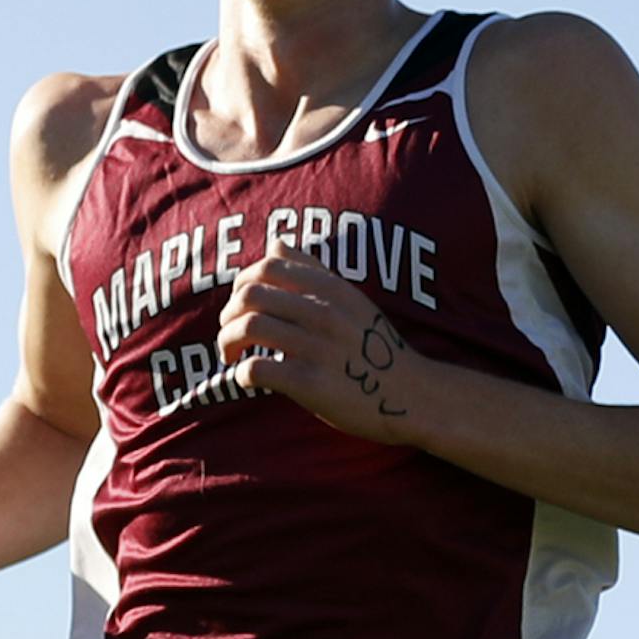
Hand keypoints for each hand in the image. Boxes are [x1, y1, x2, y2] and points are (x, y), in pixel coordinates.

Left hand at [216, 255, 440, 443]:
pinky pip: (256, 368)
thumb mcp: (352, 299)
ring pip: (247, 328)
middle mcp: (323, 313)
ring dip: (227, 342)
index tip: (241, 307)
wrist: (411, 395)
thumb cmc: (375, 348)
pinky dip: (240, 374)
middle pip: (249, 295)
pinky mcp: (311, 384)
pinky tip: (247, 380)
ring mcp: (317, 348)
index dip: (241, 284)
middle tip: (230, 335)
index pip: (267, 267)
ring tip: (231, 357)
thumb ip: (312, 271)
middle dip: (228, 315)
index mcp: (331, 288)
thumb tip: (276, 243)